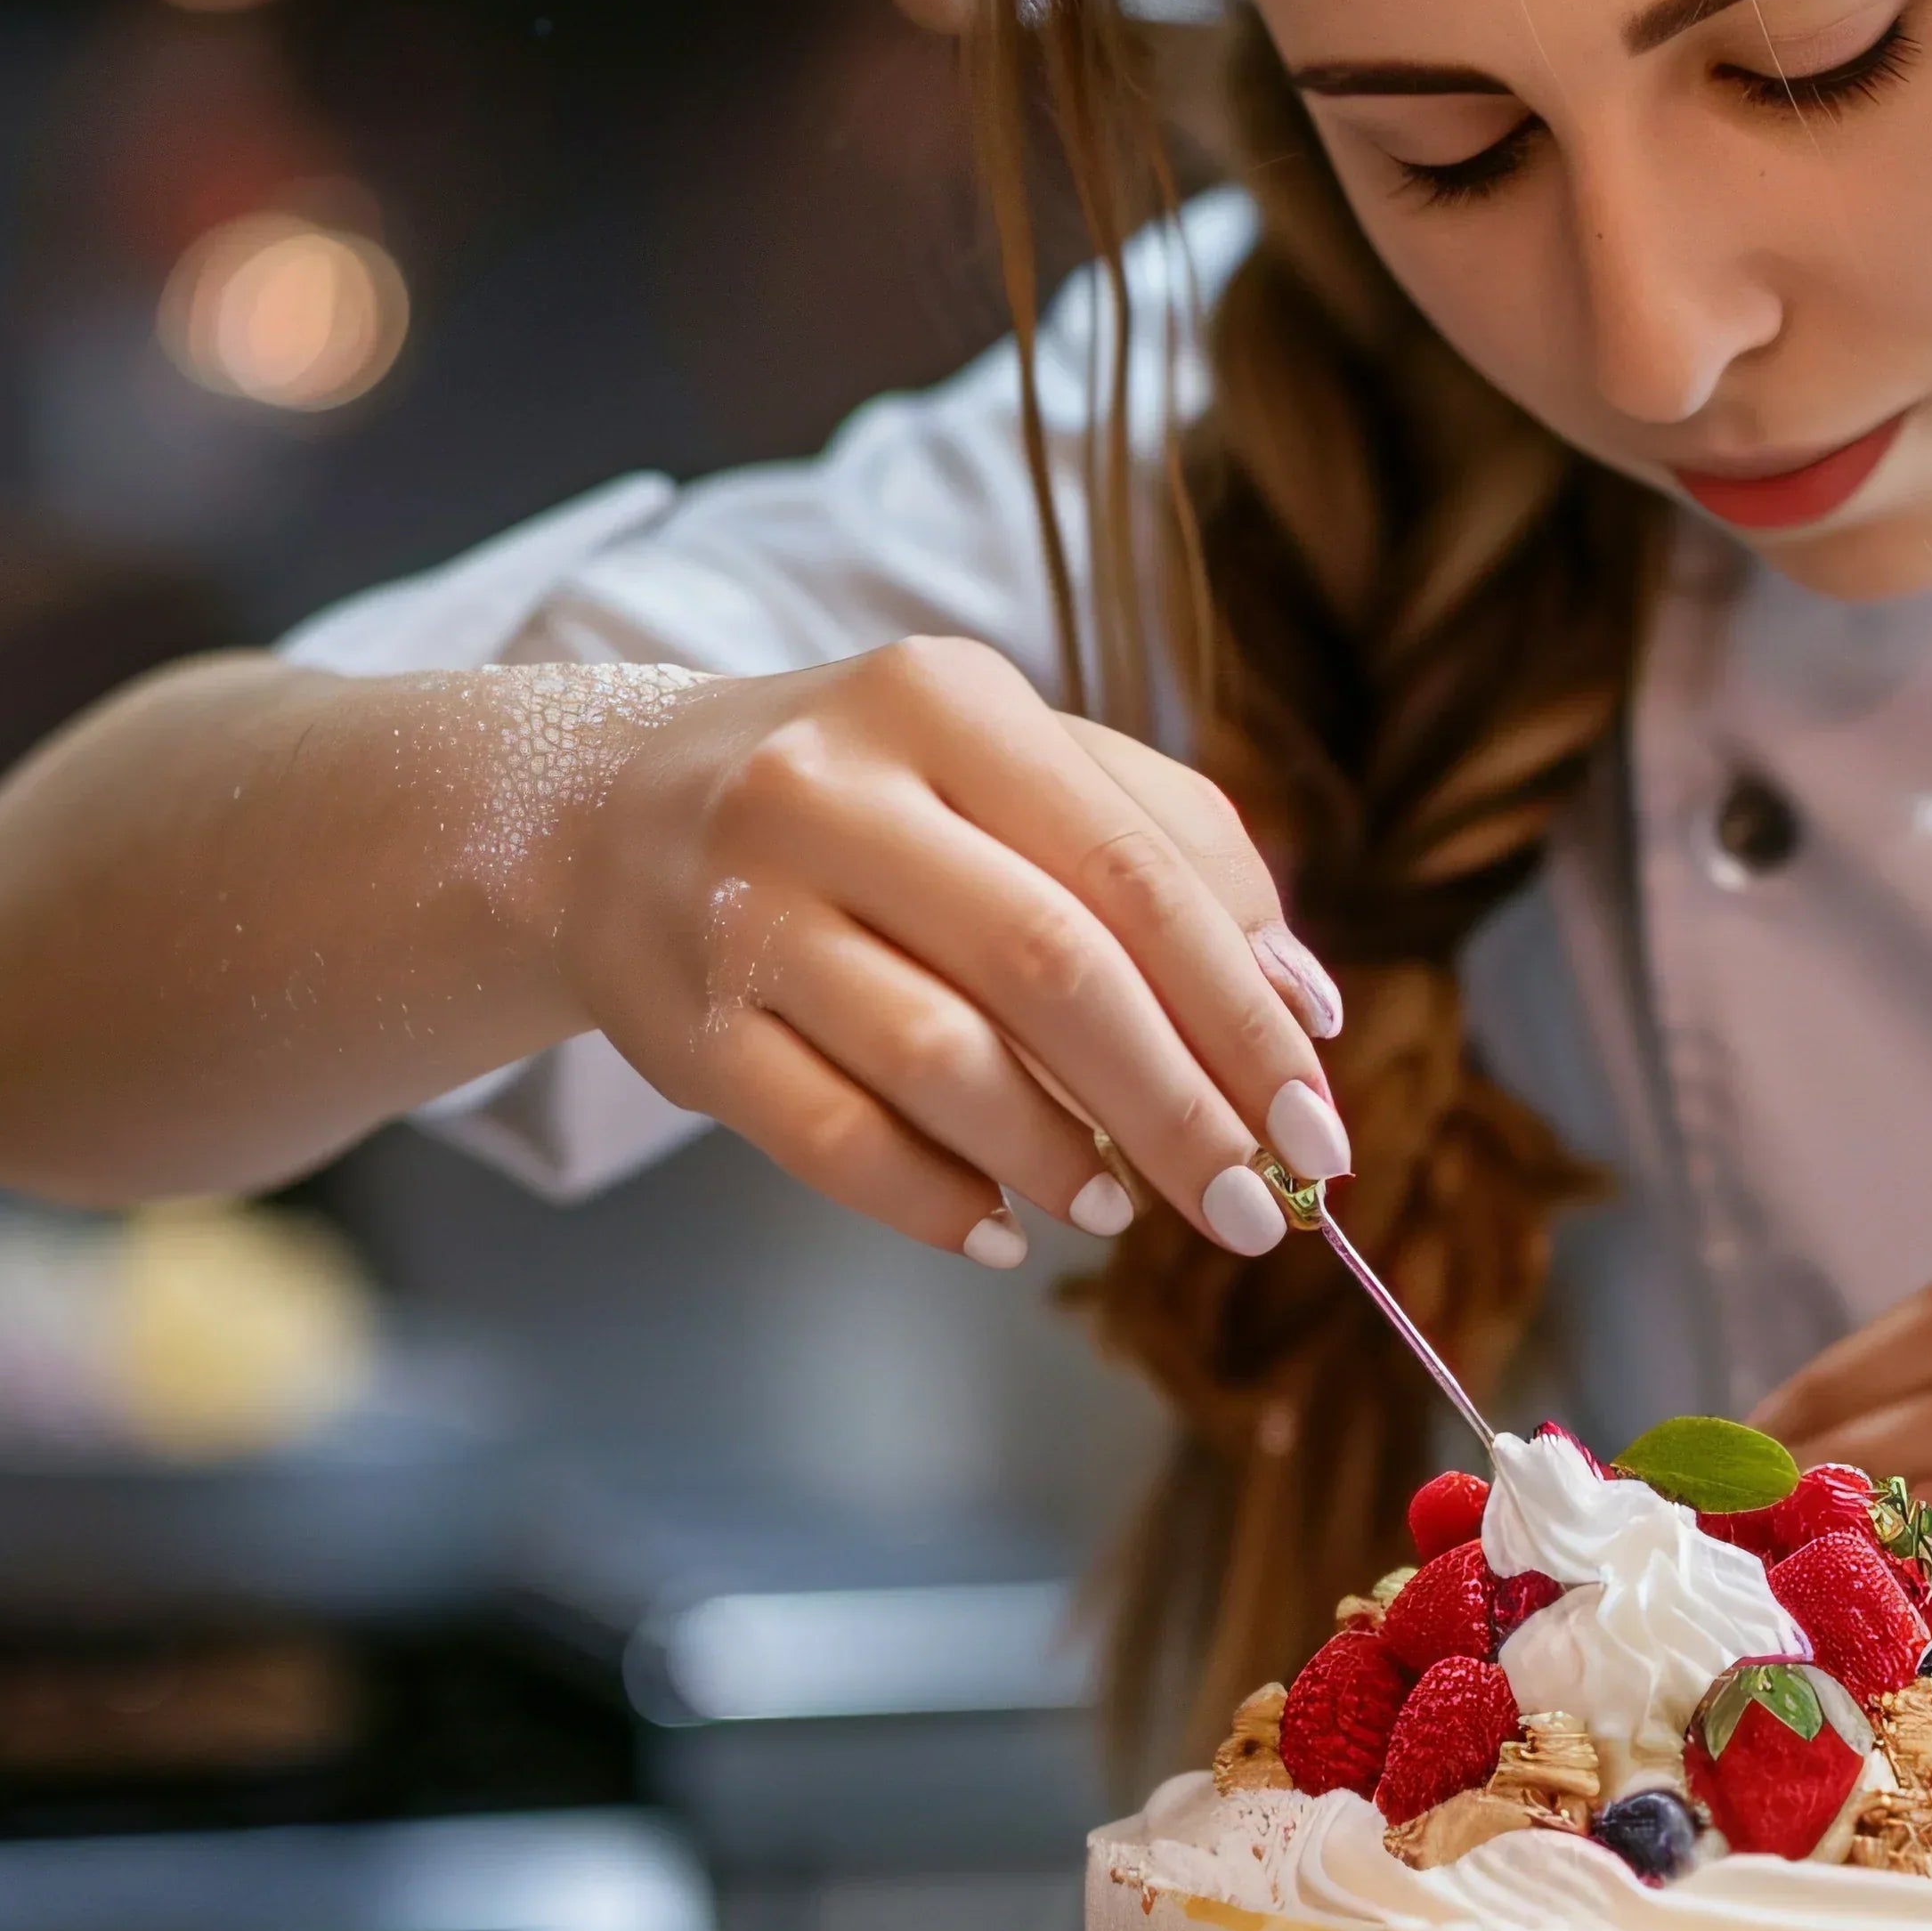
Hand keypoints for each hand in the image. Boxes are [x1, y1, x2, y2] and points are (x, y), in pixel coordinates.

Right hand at [552, 636, 1343, 1266]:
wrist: (612, 813)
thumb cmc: (874, 797)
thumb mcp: (1016, 764)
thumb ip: (1174, 851)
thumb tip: (1306, 1000)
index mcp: (945, 701)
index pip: (1134, 871)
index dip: (1242, 1012)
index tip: (1319, 1125)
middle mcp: (833, 788)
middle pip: (1050, 966)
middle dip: (1176, 1106)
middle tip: (1254, 1207)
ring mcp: (744, 906)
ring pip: (936, 1058)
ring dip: (1054, 1154)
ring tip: (1116, 1205)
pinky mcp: (685, 1024)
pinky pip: (828, 1138)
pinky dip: (933, 1202)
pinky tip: (999, 1229)